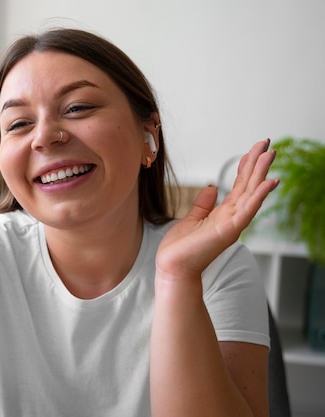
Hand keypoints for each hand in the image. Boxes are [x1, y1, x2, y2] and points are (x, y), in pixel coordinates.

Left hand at [156, 139, 278, 282]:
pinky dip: (258, 196)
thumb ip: (203, 204)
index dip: (247, 167)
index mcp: (223, 213)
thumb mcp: (192, 219)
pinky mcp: (228, 231)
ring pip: (251, 194)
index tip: (255, 149)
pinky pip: (247, 211)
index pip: (240, 185)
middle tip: (268, 143)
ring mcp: (232, 224)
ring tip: (270, 155)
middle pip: (249, 185)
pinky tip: (267, 182)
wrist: (172, 268)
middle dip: (258, 163)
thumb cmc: (181, 248)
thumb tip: (212, 187)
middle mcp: (232, 217)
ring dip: (261, 174)